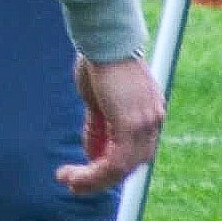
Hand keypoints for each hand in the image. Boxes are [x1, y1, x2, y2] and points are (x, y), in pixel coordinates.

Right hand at [61, 51, 164, 192]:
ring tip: (68, 180)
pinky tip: (74, 175)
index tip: (87, 173)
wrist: (103, 38)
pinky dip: (93, 174)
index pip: (135, 152)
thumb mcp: (97, 99)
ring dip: (93, 181)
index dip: (112, 167)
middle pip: (131, 165)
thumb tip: (92, 152)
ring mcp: (145, 125)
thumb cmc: (99, 59)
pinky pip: (114, 164)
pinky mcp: (131, 127)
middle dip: (100, 179)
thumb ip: (99, 126)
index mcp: (149, 114)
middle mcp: (153, 122)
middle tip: (73, 183)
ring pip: (122, 169)